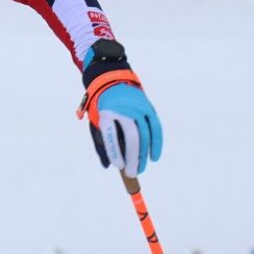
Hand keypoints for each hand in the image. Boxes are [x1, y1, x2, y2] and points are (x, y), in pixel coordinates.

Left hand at [78, 43, 162, 177]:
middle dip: (133, 158)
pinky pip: (155, 127)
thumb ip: (101, 144)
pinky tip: (154, 157)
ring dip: (144, 154)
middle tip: (133, 174)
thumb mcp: (96, 123)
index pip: (111, 135)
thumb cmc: (102, 108)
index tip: (119, 167)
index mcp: (106, 112)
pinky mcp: (148, 107)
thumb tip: (108, 166)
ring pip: (145, 134)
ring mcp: (138, 107)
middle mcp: (123, 109)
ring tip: (141, 168)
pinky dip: (156, 143)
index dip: (115, 152)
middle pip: (131, 137)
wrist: (112, 80)